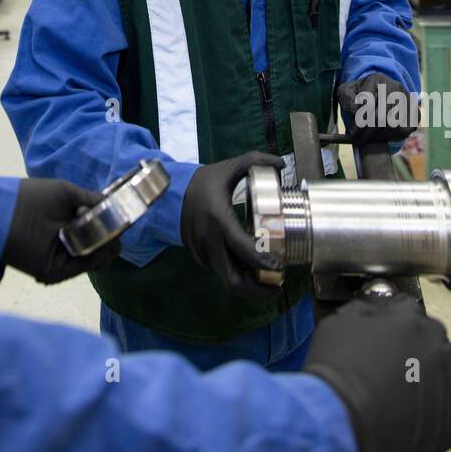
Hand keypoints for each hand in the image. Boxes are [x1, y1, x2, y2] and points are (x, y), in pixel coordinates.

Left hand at [1, 178, 120, 284]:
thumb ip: (91, 200)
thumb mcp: (66, 193)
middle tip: (114, 224)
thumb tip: (114, 206)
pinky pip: (84, 266)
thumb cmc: (31, 198)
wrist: (0, 214)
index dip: (112, 224)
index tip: (121, 214)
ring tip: (104, 229)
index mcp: (69, 226)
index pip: (100, 230)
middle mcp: (67, 245)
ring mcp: (62, 260)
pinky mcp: (56, 272)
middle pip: (102, 246)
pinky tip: (98, 241)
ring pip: (98, 258)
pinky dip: (96, 255)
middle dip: (112, 236)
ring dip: (106, 244)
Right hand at [180, 151, 285, 302]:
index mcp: (219, 220)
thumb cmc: (204, 181)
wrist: (169, 192)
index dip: (263, 263)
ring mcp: (201, 251)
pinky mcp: (197, 256)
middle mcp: (209, 241)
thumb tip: (281, 163)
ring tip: (268, 282)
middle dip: (257, 290)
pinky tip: (249, 270)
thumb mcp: (229, 167)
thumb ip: (256, 160)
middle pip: (233, 280)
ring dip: (247, 285)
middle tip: (277, 288)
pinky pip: (219, 271)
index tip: (280, 268)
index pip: (244, 250)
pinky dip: (235, 274)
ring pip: (226, 279)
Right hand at [304, 293, 450, 451]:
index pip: (409, 313)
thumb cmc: (333, 381)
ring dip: (446, 367)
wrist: (339, 422)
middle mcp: (432, 336)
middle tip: (398, 372)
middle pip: (433, 335)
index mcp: (404, 316)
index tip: (393, 342)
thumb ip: (364, 311)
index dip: (398, 330)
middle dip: (417, 350)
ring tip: (429, 384)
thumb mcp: (336, 326)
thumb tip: (374, 309)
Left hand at [337, 73, 417, 145]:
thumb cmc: (361, 94)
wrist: (380, 92)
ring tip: (366, 139)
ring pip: (392, 126)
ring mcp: (407, 100)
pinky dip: (391, 137)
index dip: (359, 121)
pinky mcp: (415, 112)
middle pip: (381, 117)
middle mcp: (395, 87)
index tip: (351, 133)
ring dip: (377, 137)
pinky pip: (404, 131)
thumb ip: (347, 98)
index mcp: (377, 80)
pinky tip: (381, 136)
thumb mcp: (348, 91)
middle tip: (357, 141)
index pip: (368, 103)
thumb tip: (355, 110)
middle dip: (367, 133)